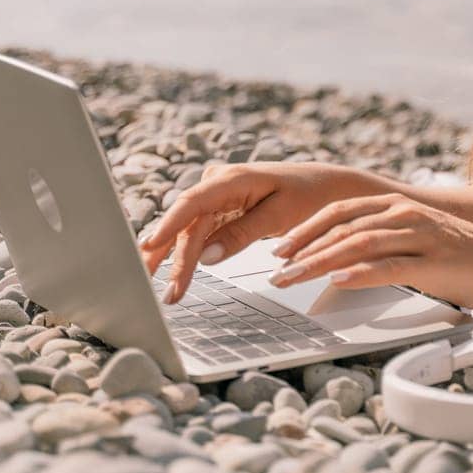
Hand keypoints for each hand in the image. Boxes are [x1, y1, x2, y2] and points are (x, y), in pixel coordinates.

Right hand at [138, 161, 357, 303]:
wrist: (325, 186)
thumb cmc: (308, 196)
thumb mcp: (280, 216)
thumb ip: (242, 234)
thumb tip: (206, 257)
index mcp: (233, 178)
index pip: (191, 203)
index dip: (167, 226)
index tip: (148, 247)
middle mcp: (218, 182)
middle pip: (186, 222)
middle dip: (170, 257)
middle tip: (163, 291)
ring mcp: (216, 194)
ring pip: (189, 230)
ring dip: (177, 261)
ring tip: (169, 293)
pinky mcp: (219, 207)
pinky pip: (198, 231)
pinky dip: (188, 254)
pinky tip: (176, 275)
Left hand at [268, 192, 472, 310]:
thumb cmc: (458, 258)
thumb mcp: (414, 241)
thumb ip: (382, 242)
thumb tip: (339, 259)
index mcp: (397, 206)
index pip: (340, 212)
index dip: (306, 228)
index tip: (281, 248)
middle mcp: (404, 214)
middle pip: (342, 228)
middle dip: (304, 249)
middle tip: (276, 269)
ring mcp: (419, 236)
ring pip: (358, 245)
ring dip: (320, 262)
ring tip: (294, 278)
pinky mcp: (431, 262)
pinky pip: (389, 266)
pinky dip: (360, 274)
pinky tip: (338, 281)